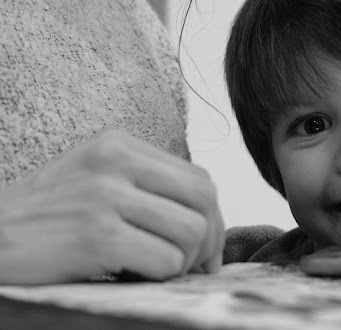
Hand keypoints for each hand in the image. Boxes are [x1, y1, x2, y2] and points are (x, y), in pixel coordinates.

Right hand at [0, 130, 224, 283]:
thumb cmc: (46, 218)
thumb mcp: (97, 182)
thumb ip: (147, 188)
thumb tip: (207, 221)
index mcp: (120, 145)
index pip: (198, 178)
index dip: (213, 216)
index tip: (205, 247)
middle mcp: (116, 161)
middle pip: (204, 199)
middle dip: (211, 240)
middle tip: (197, 267)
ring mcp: (105, 195)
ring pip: (191, 231)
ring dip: (185, 262)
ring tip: (158, 272)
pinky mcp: (97, 234)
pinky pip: (166, 259)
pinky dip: (161, 277)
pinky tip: (135, 277)